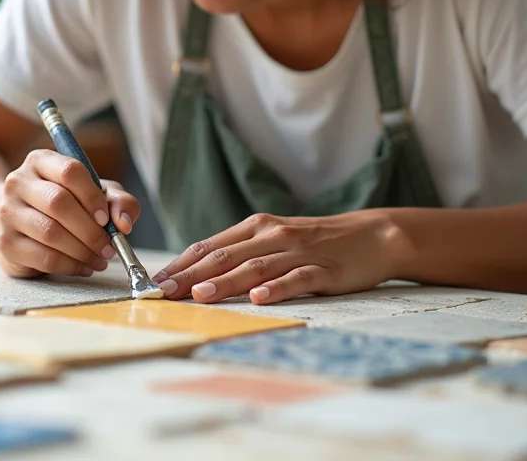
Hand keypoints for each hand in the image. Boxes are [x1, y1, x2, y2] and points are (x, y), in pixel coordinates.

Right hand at [0, 149, 139, 278]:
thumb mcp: (96, 194)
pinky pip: (43, 258)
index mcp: (41, 161)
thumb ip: (118, 202)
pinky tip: (84, 267)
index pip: (69, 170)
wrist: (22, 226)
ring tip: (100, 259)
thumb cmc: (67, 205)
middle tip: (109, 247)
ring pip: (50, 233)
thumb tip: (124, 223)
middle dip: (90, 230)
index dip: (92, 195)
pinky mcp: (5, 243)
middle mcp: (18, 182)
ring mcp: (7, 212)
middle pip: (59, 202)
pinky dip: (71, 266)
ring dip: (83, 251)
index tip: (106, 219)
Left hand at [153, 211, 401, 303]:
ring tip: (200, 296)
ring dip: (225, 281)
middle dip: (192, 275)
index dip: (182, 263)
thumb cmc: (314, 241)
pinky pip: (297, 279)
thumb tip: (199, 275)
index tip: (156, 281)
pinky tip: (258, 298)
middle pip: (225, 255)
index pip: (210, 245)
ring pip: (255, 266)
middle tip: (165, 292)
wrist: (370, 234)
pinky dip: (276, 288)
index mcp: (255, 227)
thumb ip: (242, 253)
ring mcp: (298, 251)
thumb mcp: (274, 240)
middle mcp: (272, 234)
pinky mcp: (324, 269)